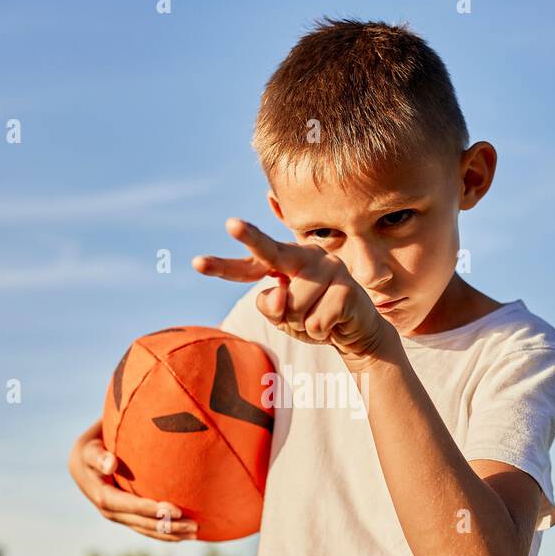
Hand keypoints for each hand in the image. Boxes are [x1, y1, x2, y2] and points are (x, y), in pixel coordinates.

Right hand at [68, 417, 198, 541]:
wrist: (83, 462)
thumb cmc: (91, 450)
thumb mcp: (90, 450)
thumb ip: (99, 456)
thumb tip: (111, 463)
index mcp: (103, 497)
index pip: (132, 506)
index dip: (153, 510)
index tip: (177, 510)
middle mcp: (110, 512)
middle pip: (143, 523)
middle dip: (169, 526)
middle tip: (195, 526)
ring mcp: (119, 517)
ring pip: (147, 530)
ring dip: (171, 533)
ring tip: (195, 534)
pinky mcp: (126, 517)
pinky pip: (147, 528)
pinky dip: (164, 532)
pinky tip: (183, 535)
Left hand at [192, 217, 398, 369]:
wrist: (358, 331)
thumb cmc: (314, 319)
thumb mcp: (284, 319)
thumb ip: (271, 308)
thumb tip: (274, 295)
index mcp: (286, 261)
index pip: (250, 265)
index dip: (223, 267)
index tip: (196, 263)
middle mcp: (306, 256)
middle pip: (272, 253)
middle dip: (251, 238)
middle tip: (230, 222)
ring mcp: (329, 267)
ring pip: (293, 308)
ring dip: (302, 325)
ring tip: (318, 319)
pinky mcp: (347, 287)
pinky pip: (315, 322)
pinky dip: (319, 332)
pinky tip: (334, 323)